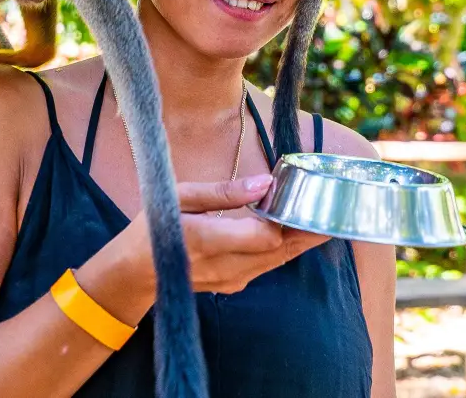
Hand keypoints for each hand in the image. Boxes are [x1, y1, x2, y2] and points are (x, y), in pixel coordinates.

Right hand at [124, 176, 330, 295]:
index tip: (307, 195)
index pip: (266, 236)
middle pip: (281, 250)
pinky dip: (284, 248)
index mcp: (207, 240)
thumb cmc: (153, 228)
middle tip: (331, 206)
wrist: (134, 275)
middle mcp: (225, 266)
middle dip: (307, 229)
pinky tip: (294, 230)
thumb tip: (265, 182)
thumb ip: (223, 192)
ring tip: (321, 215)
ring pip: (279, 260)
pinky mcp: (235, 284)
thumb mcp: (179, 197)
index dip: (290, 218)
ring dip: (300, 239)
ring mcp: (232, 280)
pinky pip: (268, 265)